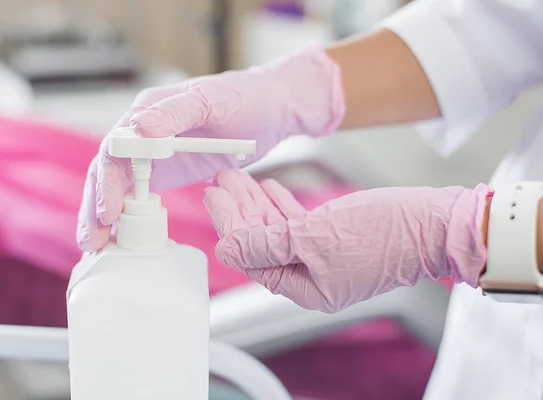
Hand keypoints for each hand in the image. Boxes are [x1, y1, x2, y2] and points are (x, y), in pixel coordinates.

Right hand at [77, 47, 343, 250]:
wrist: (270, 110)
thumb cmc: (244, 98)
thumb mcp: (212, 101)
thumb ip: (176, 113)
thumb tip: (139, 129)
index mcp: (148, 111)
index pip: (115, 147)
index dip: (108, 180)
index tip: (111, 209)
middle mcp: (143, 133)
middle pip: (107, 170)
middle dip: (96, 205)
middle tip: (94, 239)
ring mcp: (153, 155)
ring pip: (117, 186)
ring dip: (104, 216)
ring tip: (96, 246)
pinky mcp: (165, 172)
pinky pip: (138, 195)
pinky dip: (127, 217)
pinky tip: (119, 238)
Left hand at [203, 170, 490, 312]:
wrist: (434, 223)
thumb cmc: (382, 233)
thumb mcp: (315, 237)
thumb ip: (267, 244)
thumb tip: (228, 249)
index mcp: (306, 289)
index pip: (254, 259)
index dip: (230, 227)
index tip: (215, 198)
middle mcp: (312, 278)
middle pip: (262, 244)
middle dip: (240, 212)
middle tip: (221, 182)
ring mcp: (323, 258)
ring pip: (278, 231)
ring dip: (257, 204)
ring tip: (237, 178)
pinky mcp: (334, 238)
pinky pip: (298, 224)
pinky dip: (281, 206)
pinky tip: (267, 187)